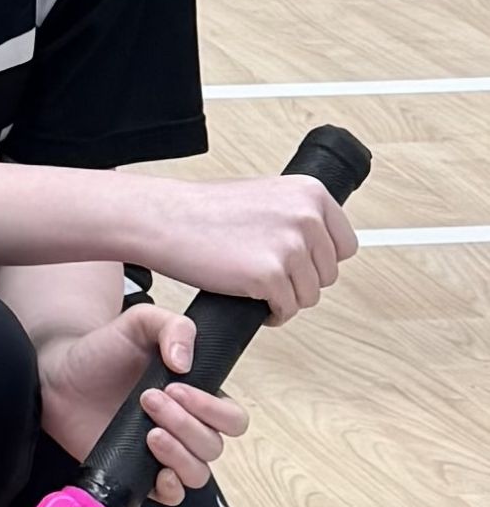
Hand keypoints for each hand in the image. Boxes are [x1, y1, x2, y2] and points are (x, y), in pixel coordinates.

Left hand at [33, 298, 246, 505]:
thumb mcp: (140, 322)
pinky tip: (158, 472)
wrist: (59, 373)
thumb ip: (172, 326)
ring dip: (178, 453)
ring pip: (198, 472)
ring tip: (149, 432)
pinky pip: (173, 495)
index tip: (176, 387)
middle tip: (148, 399)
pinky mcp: (141, 473)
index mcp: (197, 398)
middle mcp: (186, 428)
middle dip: (186, 424)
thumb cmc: (104, 349)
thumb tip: (186, 361)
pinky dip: (172, 489)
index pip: (232, 418)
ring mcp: (165, 453)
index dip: (212, 408)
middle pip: (214, 445)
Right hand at [141, 174, 356, 321]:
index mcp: (309, 193)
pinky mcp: (269, 276)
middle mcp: (306, 217)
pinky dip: (271, 313)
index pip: (344, 244)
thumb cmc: (202, 209)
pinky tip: (250, 298)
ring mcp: (289, 247)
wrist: (162, 218)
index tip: (296, 262)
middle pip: (328, 274)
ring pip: (309, 296)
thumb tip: (321, 243)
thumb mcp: (264, 195)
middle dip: (300, 280)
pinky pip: (287, 310)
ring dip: (285, 297)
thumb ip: (296, 214)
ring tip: (256, 285)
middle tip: (268, 273)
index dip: (318, 259)